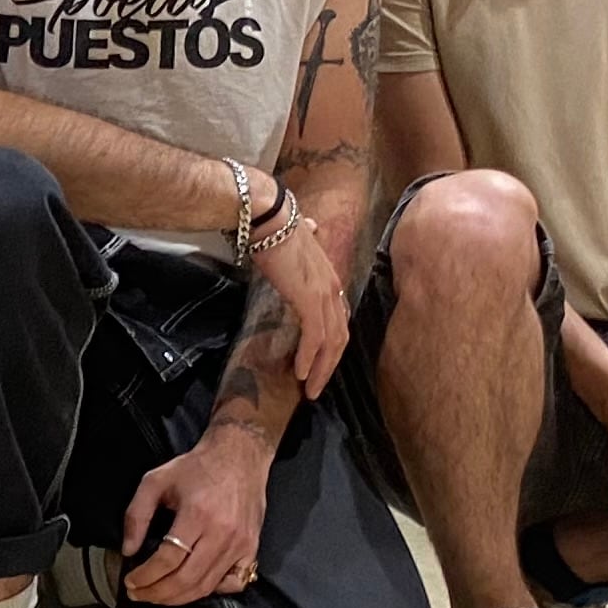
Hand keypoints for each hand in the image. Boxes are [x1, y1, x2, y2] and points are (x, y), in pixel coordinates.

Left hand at [122, 424, 272, 604]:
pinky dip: (213, 592)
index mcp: (197, 515)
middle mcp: (222, 534)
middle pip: (187, 579)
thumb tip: (129, 549)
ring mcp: (241, 545)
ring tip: (158, 596)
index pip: (168, 559)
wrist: (239, 457)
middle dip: (158, 593)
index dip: (146, 576)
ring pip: (208, 586)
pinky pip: (234, 582)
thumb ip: (137, 515)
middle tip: (139, 594)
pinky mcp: (252, 549)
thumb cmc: (197, 468)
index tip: (130, 581)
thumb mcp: (155, 481)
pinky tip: (194, 588)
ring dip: (179, 598)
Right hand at [249, 215, 351, 396]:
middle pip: (340, 337)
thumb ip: (304, 239)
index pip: (338, 320)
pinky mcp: (310, 300)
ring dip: (320, 369)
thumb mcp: (294, 237)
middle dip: (329, 366)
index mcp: (329, 278)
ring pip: (331, 343)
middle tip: (315, 387)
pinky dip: (308, 358)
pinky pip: (314, 338)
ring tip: (309, 389)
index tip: (318, 364)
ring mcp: (324, 295)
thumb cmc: (273, 227)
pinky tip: (299, 372)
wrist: (267, 218)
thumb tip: (308, 227)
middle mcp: (333, 289)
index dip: (331, 346)